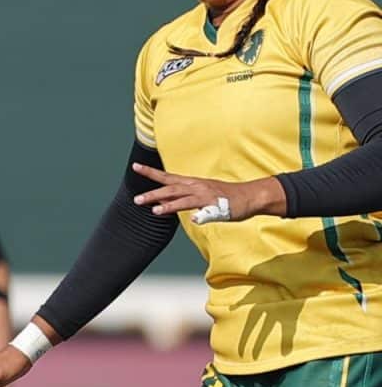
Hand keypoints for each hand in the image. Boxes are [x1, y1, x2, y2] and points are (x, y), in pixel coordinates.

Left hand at [131, 164, 281, 221]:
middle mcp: (197, 187)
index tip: (134, 166)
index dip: (151, 172)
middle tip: (136, 199)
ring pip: (185, 199)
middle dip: (153, 193)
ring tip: (153, 210)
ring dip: (169, 204)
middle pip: (172, 189)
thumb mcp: (200, 196)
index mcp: (192, 183)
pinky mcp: (217, 206)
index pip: (167, 177)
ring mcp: (207, 196)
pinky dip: (199, 215)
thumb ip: (181, 200)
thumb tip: (161, 206)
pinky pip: (206, 211)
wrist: (251, 196)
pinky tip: (195, 219)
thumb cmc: (225, 197)